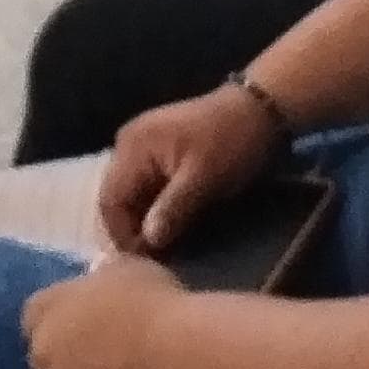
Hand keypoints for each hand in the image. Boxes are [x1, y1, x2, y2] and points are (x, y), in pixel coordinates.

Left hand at [21, 253, 193, 368]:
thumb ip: (99, 282)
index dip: (61, 312)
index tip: (85, 313)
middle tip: (100, 343)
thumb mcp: (122, 269)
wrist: (177, 355)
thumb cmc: (151, 302)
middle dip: (64, 347)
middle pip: (45, 350)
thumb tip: (102, 291)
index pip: (36, 312)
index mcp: (45, 309)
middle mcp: (43, 350)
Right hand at [98, 82, 282, 256]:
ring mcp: (141, 145)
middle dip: (133, 228)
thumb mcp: (203, 178)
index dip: (122, 233)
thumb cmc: (231, 141)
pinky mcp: (157, 150)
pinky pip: (145, 184)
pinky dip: (155, 205)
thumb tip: (148, 241)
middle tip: (157, 257)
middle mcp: (127, 144)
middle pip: (116, 197)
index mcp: (133, 147)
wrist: (257, 108)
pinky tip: (171, 222)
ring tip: (165, 244)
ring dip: (144, 218)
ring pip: (131, 193)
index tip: (146, 260)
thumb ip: (172, 209)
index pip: (110, 200)